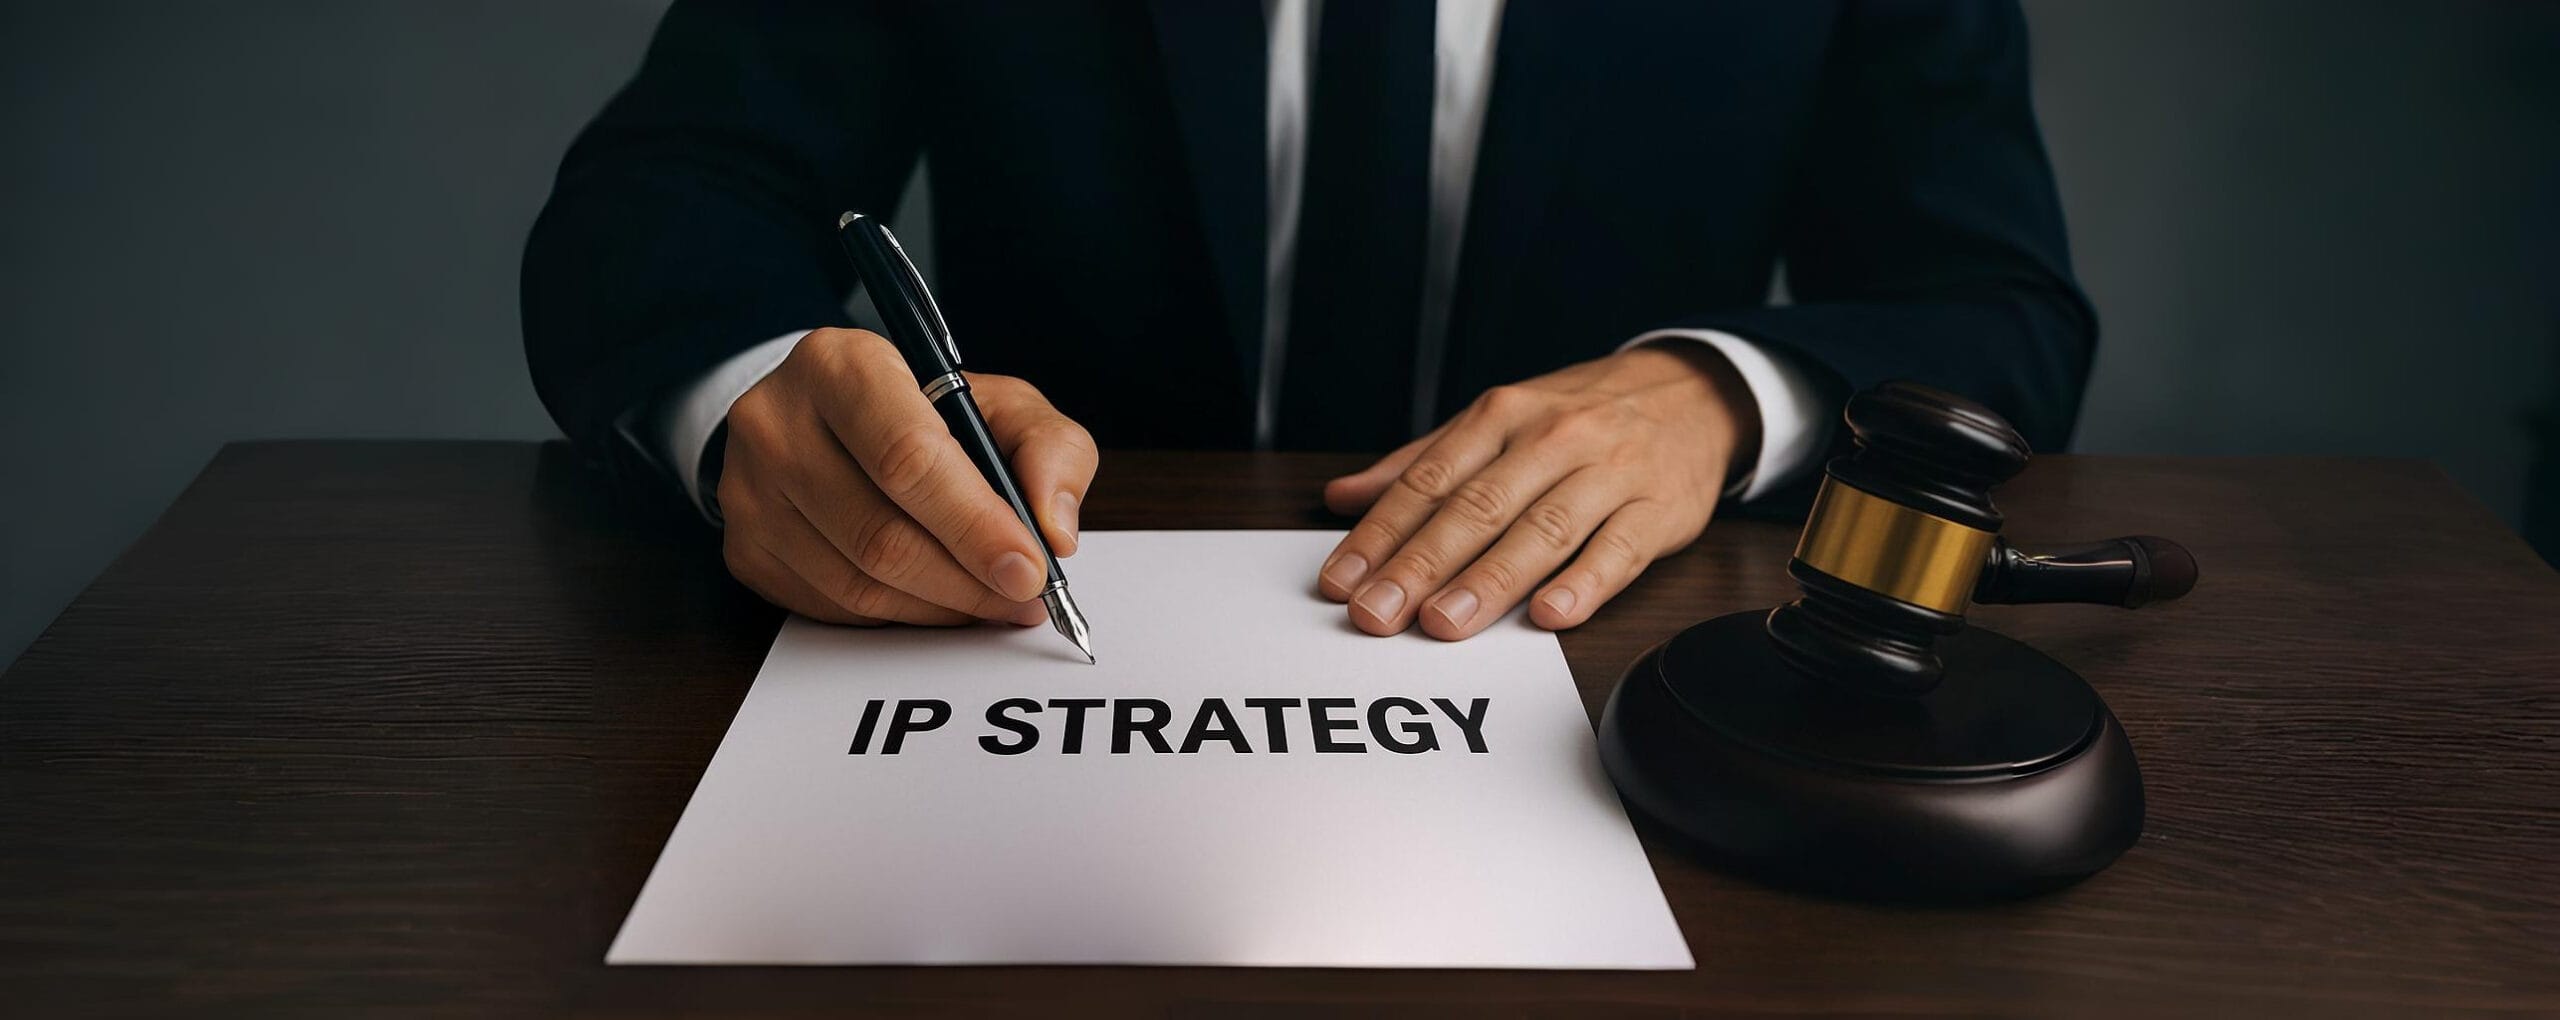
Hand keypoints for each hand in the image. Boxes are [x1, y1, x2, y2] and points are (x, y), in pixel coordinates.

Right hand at [716, 328, 1095, 625]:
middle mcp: (777, 423)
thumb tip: (1055, 531)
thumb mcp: (1000, 404)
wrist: (827, 418)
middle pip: (881, 532)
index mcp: (841, 365)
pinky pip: (833, 607)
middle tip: (1024, 597)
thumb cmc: (923, 410)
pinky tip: (940, 602)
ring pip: (858, 582)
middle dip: (968, 579)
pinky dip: (900, 617)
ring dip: (941, 607)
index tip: (1030, 566)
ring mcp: (749, 491)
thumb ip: (1049, 450)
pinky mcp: (745, 549)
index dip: (975, 523)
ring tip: (993, 602)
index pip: (906, 457)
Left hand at [1316, 344, 1758, 638]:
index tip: (1341, 580)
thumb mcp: (1498, 419)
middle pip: (1477, 507)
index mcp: (1502, 415)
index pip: (1430, 480)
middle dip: (1420, 564)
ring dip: (1489, 581)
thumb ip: (1421, 462)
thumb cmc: (1581, 414)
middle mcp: (1552, 440)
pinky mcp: (1658, 511)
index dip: (1380, 533)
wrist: (1693, 393)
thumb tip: (1342, 497)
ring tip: (1442, 623)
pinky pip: (1618, 551)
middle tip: (1376, 613)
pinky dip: (1584, 584)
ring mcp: (1608, 475)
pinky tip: (1549, 614)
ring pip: (1541, 530)